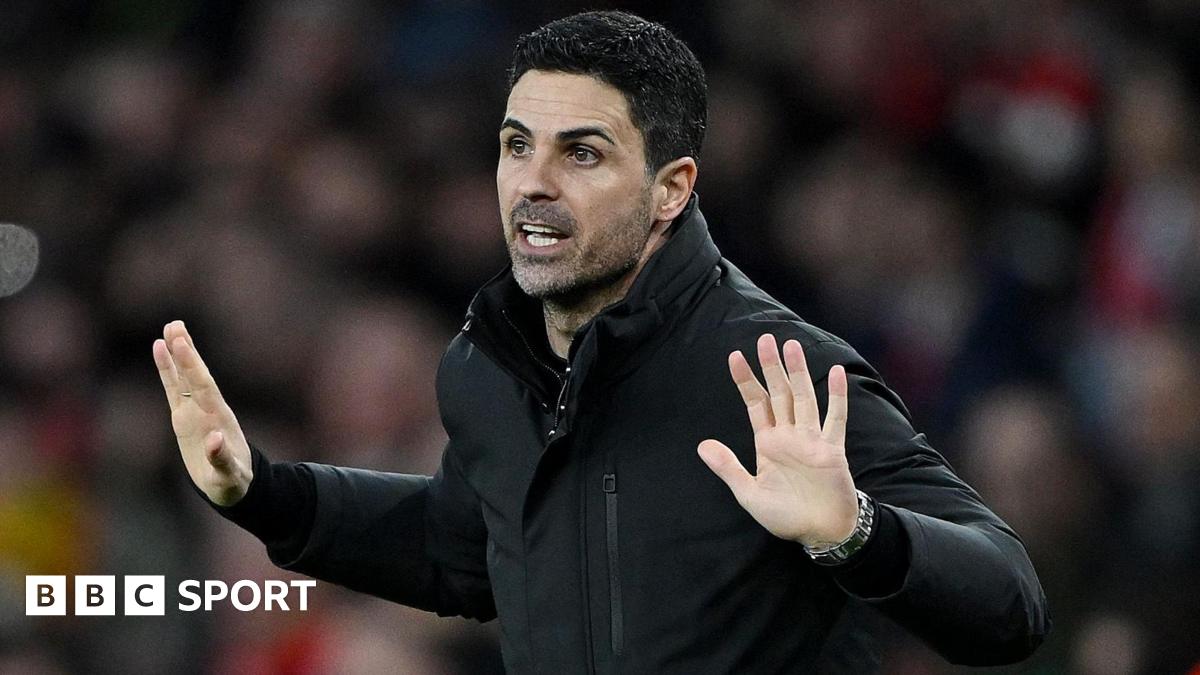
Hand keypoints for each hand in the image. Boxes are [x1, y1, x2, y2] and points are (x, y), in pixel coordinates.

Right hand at [153, 320, 252, 506]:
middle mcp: (206, 409)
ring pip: (184, 378)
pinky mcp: (184, 417)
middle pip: (194, 376)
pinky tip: (161, 350)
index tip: (181, 344)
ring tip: (170, 328)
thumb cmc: (232, 481)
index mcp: (217, 419)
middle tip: (175, 325)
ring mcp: (195, 411)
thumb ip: (221, 458)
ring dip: (177, 355)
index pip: (203, 386)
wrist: (233, 484)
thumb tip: (215, 440)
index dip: (192, 366)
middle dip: (185, 352)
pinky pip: (174, 389)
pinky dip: (168, 370)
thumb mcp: (228, 475)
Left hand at [698, 334, 858, 547]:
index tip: (734, 356)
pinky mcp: (832, 450)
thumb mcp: (749, 493)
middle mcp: (789, 435)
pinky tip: (836, 374)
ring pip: (804, 398)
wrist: (820, 532)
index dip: (746, 380)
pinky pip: (835, 419)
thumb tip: (702, 445)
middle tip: (765, 338)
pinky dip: (837, 397)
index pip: (755, 403)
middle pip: (779, 393)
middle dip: (771, 367)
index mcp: (768, 443)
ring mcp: (811, 440)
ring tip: (791, 346)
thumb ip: (728, 467)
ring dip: (798, 373)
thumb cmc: (786, 515)